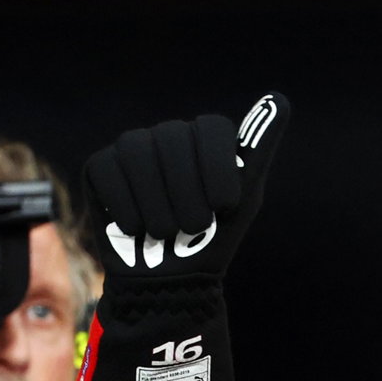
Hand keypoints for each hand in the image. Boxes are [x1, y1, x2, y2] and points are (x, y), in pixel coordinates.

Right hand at [75, 93, 290, 380]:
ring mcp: (132, 148)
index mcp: (204, 138)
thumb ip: (258, 148)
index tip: (223, 206)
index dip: (217, 170)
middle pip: (173, 139)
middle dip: (187, 193)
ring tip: (166, 232)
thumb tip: (280, 98)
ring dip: (157, 203)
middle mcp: (167, 135)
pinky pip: (109, 171)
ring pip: (137, 152)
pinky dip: (127, 207)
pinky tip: (137, 228)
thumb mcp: (244, 198)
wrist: (169, 282)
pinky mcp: (101, 167)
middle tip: (193, 227)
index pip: (211, 128)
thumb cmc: (212, 241)